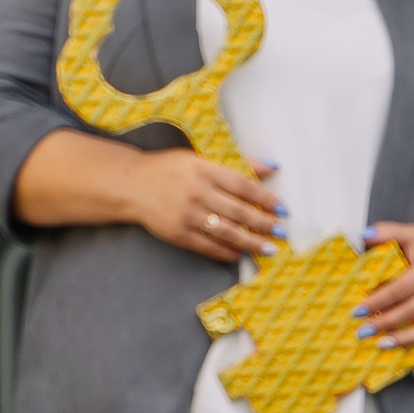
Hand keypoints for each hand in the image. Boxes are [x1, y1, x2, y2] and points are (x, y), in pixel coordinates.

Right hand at [131, 147, 284, 262]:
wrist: (131, 184)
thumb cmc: (169, 169)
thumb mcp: (199, 158)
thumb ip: (236, 164)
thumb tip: (271, 168)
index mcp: (203, 169)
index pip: (243, 186)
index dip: (266, 199)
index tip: (282, 209)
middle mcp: (197, 192)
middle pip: (239, 212)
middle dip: (264, 224)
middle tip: (281, 232)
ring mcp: (187, 215)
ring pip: (227, 233)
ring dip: (251, 243)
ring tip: (269, 248)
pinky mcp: (178, 233)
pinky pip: (209, 246)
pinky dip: (228, 252)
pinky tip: (241, 254)